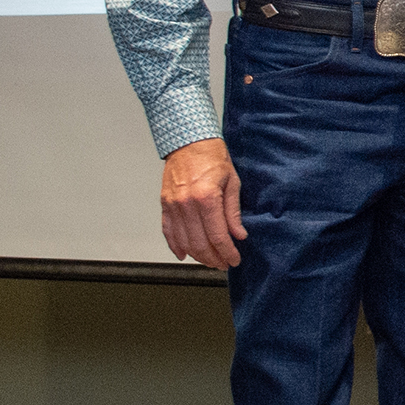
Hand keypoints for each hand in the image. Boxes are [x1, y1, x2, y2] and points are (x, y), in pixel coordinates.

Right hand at [159, 138, 245, 268]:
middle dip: (213, 258)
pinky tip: (184, 254)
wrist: (189, 142)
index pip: (218, 236)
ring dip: (197, 255)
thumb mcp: (232, 183)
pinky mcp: (165, 204)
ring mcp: (173, 205)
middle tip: (223, 263)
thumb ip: (233, 212)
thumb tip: (238, 235)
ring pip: (183, 241)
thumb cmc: (213, 158)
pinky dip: (175, 245)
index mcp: (206, 197)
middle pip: (199, 243)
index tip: (234, 259)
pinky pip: (168, 231)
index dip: (227, 252)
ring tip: (210, 260)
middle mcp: (186, 203)